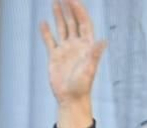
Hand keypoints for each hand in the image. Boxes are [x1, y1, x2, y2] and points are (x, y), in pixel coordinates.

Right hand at [41, 0, 104, 121]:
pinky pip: (50, 41)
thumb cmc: (82, 86)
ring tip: (55, 2)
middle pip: (73, 22)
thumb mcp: (89, 69)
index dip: (78, 9)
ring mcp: (66, 50)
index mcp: (86, 46)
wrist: (71, 99)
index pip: (83, 22)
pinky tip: (43, 22)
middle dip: (69, 8)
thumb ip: (95, 54)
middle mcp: (76, 45)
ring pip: (62, 28)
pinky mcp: (55, 56)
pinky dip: (46, 32)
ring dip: (59, 15)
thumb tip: (103, 41)